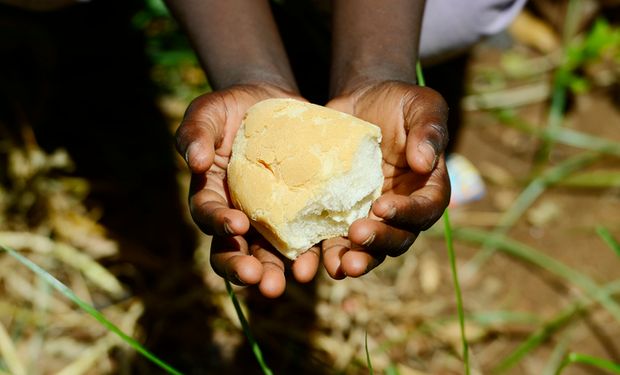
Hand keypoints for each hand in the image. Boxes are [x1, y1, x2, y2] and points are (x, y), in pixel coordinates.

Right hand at [176, 84, 320, 297]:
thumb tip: (193, 161)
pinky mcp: (299, 214)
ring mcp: (269, 220)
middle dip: (245, 269)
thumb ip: (195, 132)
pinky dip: (313, 252)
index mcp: (211, 195)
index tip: (236, 225)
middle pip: (234, 251)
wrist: (273, 105)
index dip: (219, 224)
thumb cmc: (233, 109)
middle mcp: (237, 216)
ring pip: (269, 255)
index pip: (208, 215)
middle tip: (260, 280)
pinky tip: (325, 260)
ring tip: (296, 280)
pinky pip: (305, 238)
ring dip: (279, 271)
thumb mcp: (209, 112)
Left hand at [323, 80, 450, 278]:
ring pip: (369, 248)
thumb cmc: (397, 102)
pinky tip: (312, 259)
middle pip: (398, 237)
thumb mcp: (420, 104)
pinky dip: (328, 251)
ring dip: (356, 260)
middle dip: (379, 243)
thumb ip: (429, 129)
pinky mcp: (343, 215)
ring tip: (340, 267)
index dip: (407, 213)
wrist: (360, 103)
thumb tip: (425, 162)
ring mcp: (372, 216)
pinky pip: (337, 239)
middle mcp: (402, 209)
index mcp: (427, 187)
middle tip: (358, 238)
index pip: (425, 208)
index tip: (382, 207)